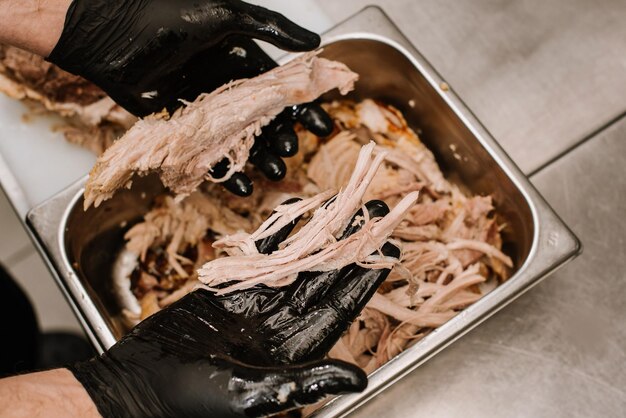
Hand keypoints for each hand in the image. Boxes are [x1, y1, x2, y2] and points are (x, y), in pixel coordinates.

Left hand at [47, 0, 333, 195]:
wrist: (110, 35)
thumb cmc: (166, 17)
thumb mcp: (226, 17)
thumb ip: (271, 28)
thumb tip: (316, 42)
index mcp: (243, 61)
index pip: (282, 90)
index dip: (304, 108)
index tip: (324, 126)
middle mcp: (228, 87)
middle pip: (264, 120)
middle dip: (281, 137)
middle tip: (292, 151)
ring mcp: (207, 108)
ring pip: (240, 140)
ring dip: (258, 157)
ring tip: (274, 172)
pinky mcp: (183, 126)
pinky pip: (208, 152)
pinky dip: (223, 169)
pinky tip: (239, 184)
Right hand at [69, 200, 398, 416]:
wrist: (138, 388)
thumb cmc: (192, 403)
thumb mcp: (254, 395)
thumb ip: (306, 381)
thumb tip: (358, 379)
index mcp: (294, 350)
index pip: (339, 308)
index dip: (363, 278)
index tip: (388, 250)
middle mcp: (279, 324)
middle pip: (323, 278)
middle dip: (348, 246)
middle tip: (374, 213)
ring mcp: (254, 304)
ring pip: (294, 263)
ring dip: (318, 234)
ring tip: (342, 206)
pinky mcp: (227, 290)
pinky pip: (258, 258)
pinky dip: (275, 237)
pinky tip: (294, 215)